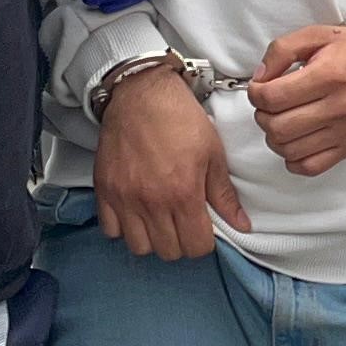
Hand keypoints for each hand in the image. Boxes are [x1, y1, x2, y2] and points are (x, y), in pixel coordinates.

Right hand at [95, 71, 247, 260]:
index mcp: (183, 194)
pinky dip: (123, 228)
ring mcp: (124, 199)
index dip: (204, 241)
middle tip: (183, 222)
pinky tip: (135, 212)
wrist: (140, 93)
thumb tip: (242, 225)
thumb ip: (224, 195)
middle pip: (169, 252)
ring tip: (159, 219)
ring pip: (139, 247)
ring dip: (153, 239)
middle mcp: (152, 202)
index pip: (196, 248)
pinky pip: (110, 230)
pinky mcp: (104, 191)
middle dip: (181, 242)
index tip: (203, 227)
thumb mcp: (212, 153)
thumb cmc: (180, 119)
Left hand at [248, 25, 345, 175]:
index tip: (259, 88)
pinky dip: (293, 159)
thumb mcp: (319, 35)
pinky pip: (310, 167)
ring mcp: (345, 131)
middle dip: (262, 115)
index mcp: (331, 74)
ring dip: (274, 137)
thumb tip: (260, 78)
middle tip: (269, 104)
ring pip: (289, 150)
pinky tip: (295, 140)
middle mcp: (340, 106)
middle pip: (278, 127)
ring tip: (281, 119)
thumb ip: (282, 50)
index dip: (255, 93)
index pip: (274, 97)